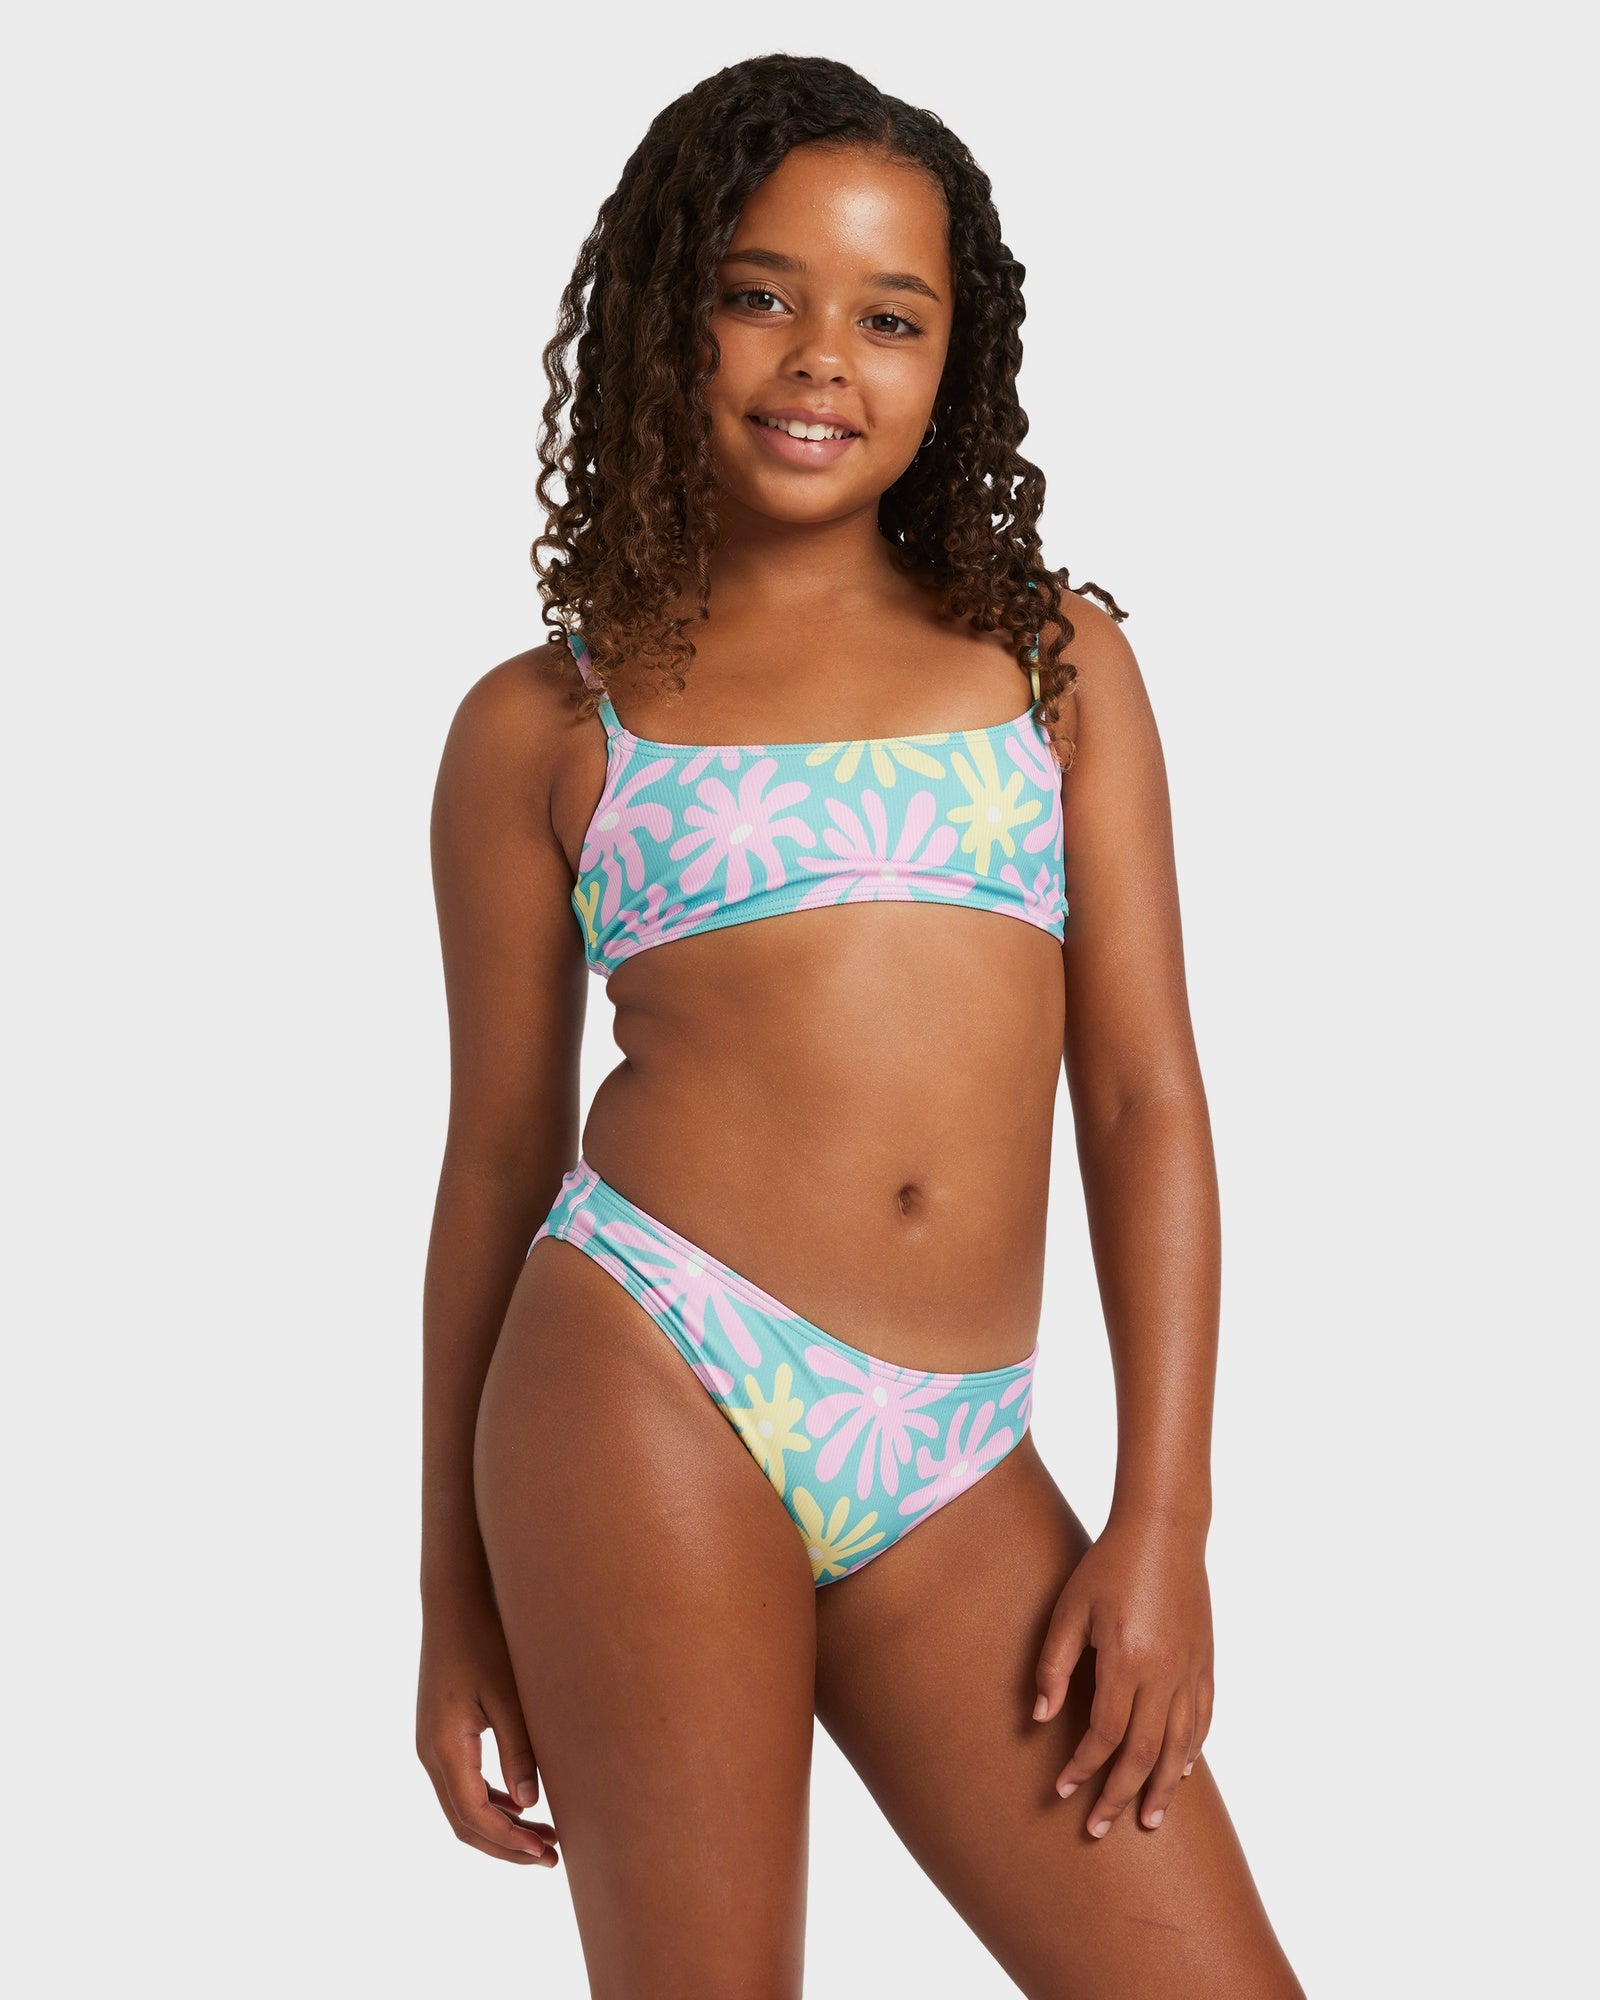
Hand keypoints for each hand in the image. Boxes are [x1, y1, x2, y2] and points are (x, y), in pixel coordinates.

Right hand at [417, 1583, 559, 1866]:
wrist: (453, 1602)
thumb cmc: (484, 1640)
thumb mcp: (507, 1695)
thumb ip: (518, 1750)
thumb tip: (532, 1806)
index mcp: (445, 1747)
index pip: (474, 1815)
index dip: (509, 1842)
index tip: (544, 1853)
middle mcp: (430, 1753)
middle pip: (464, 1821)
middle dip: (506, 1845)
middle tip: (550, 1858)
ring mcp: (432, 1746)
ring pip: (462, 1806)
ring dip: (500, 1826)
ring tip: (545, 1838)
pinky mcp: (441, 1736)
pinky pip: (463, 1784)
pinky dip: (491, 1802)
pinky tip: (523, 1806)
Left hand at [1032, 1511, 1214, 1836]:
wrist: (1164, 1531)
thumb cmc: (1108, 1566)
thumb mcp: (1070, 1609)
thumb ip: (1055, 1665)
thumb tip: (1042, 1718)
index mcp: (1127, 1661)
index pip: (1105, 1735)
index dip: (1083, 1768)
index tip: (1064, 1790)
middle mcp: (1165, 1674)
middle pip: (1144, 1753)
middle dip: (1120, 1796)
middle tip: (1100, 1828)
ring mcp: (1191, 1670)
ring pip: (1181, 1746)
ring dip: (1164, 1788)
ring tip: (1150, 1820)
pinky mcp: (1205, 1662)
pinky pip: (1204, 1720)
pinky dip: (1193, 1752)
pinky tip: (1182, 1772)